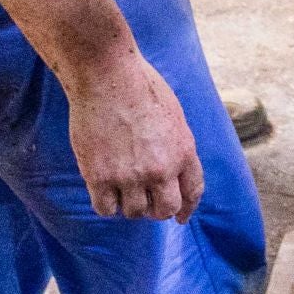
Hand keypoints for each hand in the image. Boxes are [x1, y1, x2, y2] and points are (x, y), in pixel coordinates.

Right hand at [66, 53, 204, 222]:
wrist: (108, 76)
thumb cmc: (140, 86)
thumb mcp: (173, 115)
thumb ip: (175, 145)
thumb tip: (172, 168)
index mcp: (183, 151)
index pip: (192, 192)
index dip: (186, 208)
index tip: (180, 216)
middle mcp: (161, 169)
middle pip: (165, 210)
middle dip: (157, 209)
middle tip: (146, 201)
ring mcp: (130, 175)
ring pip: (134, 212)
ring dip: (129, 205)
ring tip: (121, 188)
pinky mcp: (100, 176)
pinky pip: (105, 208)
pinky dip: (106, 204)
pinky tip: (104, 190)